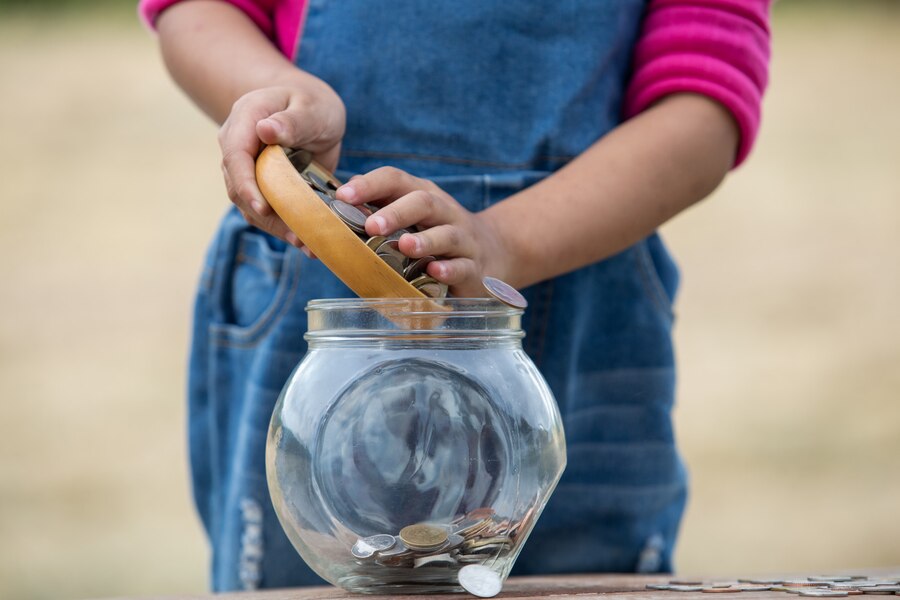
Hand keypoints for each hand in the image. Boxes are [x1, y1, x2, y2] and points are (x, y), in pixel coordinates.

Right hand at [219, 81, 344, 247]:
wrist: (308, 109)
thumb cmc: (310, 103)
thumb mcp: (311, 107)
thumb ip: (292, 120)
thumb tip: (265, 131)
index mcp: (245, 121)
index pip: (235, 156)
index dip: (246, 184)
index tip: (262, 207)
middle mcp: (237, 147)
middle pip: (239, 188)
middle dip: (266, 216)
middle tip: (298, 237)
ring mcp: (245, 170)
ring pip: (250, 205)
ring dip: (276, 228)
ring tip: (306, 245)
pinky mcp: (259, 188)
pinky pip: (265, 212)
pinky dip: (284, 228)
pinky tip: (307, 241)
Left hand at [335, 167, 508, 297]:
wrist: (492, 253)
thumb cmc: (434, 236)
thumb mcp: (410, 221)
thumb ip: (375, 220)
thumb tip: (323, 228)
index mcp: (421, 195)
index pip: (395, 179)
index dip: (370, 184)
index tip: (343, 196)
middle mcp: (443, 211)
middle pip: (422, 201)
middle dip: (396, 212)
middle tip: (371, 225)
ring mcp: (461, 238)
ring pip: (445, 233)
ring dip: (424, 240)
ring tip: (404, 247)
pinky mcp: (473, 267)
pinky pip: (462, 266)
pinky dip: (448, 268)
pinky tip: (435, 271)